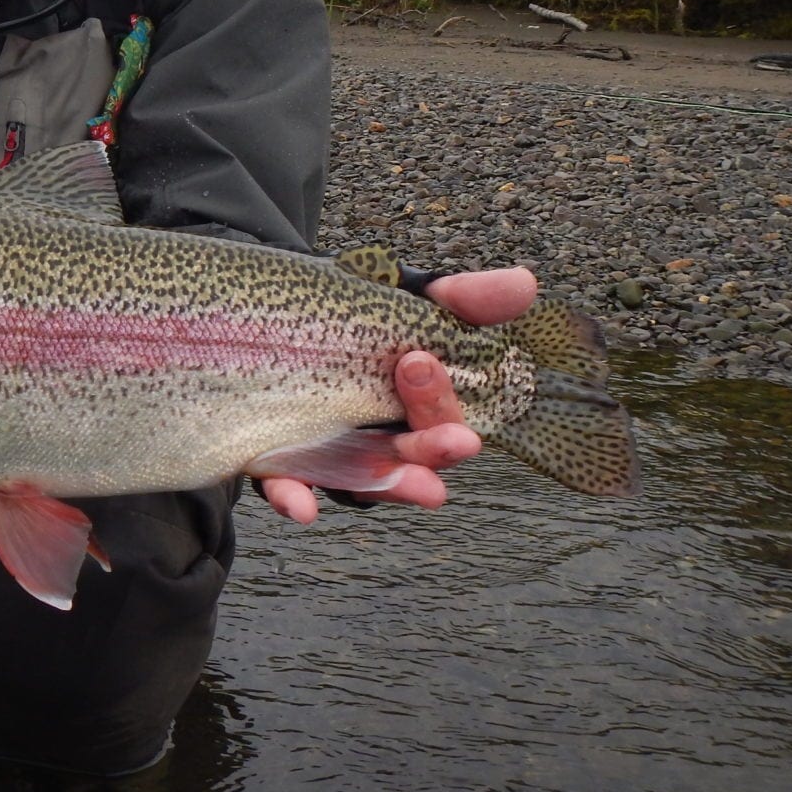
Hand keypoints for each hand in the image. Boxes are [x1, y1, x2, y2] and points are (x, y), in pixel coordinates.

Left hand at [260, 265, 536, 520]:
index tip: (419, 360)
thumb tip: (527, 283)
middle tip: (454, 438)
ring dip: (391, 489)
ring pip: (364, 484)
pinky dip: (296, 499)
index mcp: (416, 408)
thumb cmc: (351, 311)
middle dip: (434, 449)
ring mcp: (330, 455)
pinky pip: (288, 488)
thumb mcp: (403, 296)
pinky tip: (302, 507)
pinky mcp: (280, 463)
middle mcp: (379, 441)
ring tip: (422, 491)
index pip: (443, 420)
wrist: (264, 309)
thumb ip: (461, 297)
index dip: (441, 405)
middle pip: (412, 456)